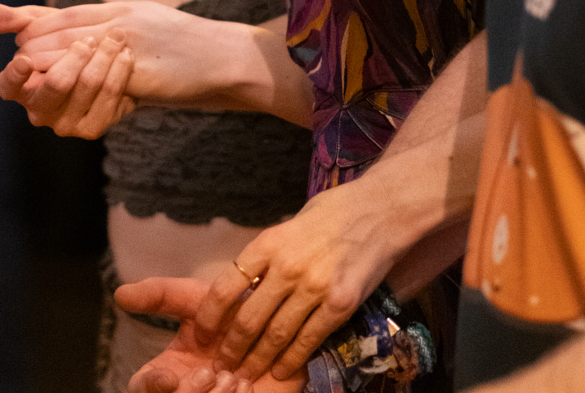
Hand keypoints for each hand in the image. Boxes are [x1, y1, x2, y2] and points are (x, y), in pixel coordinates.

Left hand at [0, 0, 241, 101]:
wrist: (228, 60)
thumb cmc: (185, 57)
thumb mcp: (139, 40)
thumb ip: (100, 43)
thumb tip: (58, 61)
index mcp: (113, 11)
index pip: (54, 14)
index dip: (11, 15)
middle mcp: (116, 16)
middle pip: (51, 33)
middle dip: (30, 58)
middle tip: (22, 74)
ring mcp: (127, 36)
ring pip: (66, 53)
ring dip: (51, 74)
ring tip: (40, 85)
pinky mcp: (140, 61)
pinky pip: (94, 75)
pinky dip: (76, 86)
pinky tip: (63, 93)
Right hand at [0, 33, 134, 136]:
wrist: (110, 57)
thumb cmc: (66, 39)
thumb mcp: (40, 25)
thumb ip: (9, 19)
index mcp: (20, 87)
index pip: (8, 87)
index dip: (14, 76)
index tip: (24, 60)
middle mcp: (39, 111)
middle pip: (53, 87)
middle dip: (73, 58)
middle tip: (89, 38)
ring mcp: (65, 123)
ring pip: (84, 91)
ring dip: (102, 61)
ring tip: (116, 38)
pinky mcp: (92, 128)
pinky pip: (108, 101)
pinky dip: (118, 74)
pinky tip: (125, 56)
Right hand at [118, 279, 305, 392]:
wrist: (278, 325)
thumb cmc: (232, 310)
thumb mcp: (197, 298)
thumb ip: (161, 295)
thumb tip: (119, 294)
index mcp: (167, 369)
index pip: (141, 387)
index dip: (150, 387)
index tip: (167, 378)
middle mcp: (183, 390)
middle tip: (212, 371)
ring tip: (236, 377)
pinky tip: (249, 386)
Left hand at [192, 170, 398, 381]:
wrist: (380, 208)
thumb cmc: (333, 212)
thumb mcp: (291, 225)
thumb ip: (270, 255)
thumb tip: (248, 285)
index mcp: (269, 242)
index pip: (225, 287)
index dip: (210, 317)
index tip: (204, 334)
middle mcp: (287, 266)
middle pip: (248, 319)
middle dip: (232, 348)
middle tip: (223, 364)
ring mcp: (314, 287)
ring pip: (277, 336)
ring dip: (259, 360)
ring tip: (247, 375)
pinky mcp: (340, 303)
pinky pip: (309, 339)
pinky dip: (292, 360)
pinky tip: (282, 372)